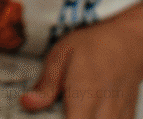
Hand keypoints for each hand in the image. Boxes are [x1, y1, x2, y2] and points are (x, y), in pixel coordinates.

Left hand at [20, 3, 142, 117]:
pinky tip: (90, 110)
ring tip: (74, 107)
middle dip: (70, 118)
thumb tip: (27, 102)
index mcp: (85, 93)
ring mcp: (119, 117)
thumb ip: (47, 83)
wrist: (126, 42)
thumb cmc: (91, 45)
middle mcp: (105, 110)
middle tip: (60, 107)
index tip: (48, 115)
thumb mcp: (62, 54)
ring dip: (84, 118)